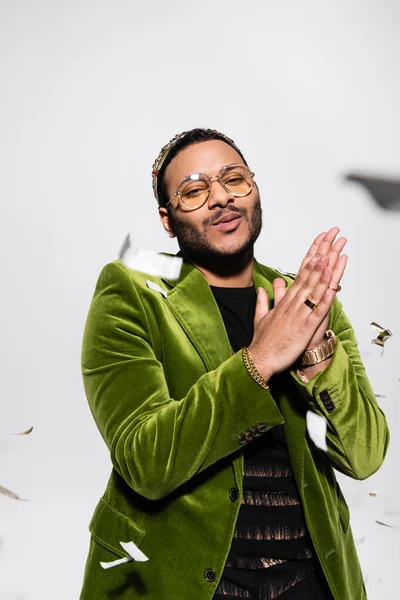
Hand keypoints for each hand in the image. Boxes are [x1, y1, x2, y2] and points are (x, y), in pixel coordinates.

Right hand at [248, 227, 347, 380]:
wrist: (259, 359)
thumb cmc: (262, 341)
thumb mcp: (261, 317)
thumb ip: (264, 301)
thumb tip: (263, 288)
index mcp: (283, 303)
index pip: (298, 277)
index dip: (309, 261)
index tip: (317, 247)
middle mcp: (291, 305)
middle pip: (307, 278)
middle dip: (318, 260)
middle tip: (326, 245)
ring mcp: (298, 316)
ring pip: (312, 292)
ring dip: (321, 274)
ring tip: (329, 258)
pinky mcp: (304, 329)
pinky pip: (317, 312)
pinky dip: (324, 300)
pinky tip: (331, 288)